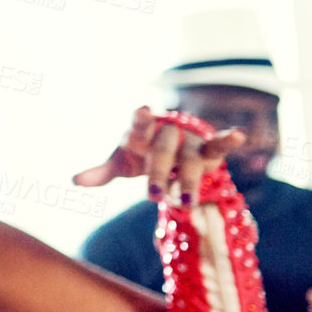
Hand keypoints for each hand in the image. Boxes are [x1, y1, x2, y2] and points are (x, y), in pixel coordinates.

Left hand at [72, 106, 243, 204]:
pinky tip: (238, 134)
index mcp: (140, 132)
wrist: (171, 149)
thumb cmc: (141, 154)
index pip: (139, 124)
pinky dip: (228, 140)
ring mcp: (188, 139)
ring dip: (187, 179)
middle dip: (158, 174)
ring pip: (189, 158)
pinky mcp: (207, 148)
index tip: (143, 111)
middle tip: (152, 196)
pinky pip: (218, 144)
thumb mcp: (121, 163)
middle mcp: (165, 132)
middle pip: (163, 151)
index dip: (141, 119)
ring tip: (185, 201)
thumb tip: (73, 181)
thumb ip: (101, 172)